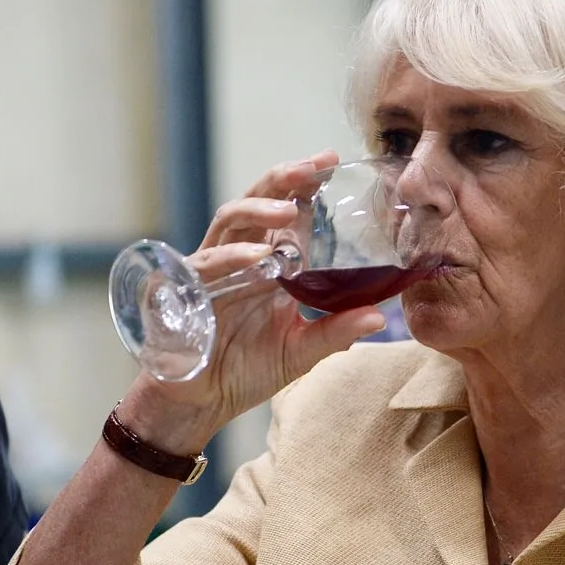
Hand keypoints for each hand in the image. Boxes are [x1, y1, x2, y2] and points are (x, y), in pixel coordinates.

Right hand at [121, 150, 385, 450]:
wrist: (201, 402)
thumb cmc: (246, 370)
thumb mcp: (301, 351)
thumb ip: (336, 331)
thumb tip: (379, 318)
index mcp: (269, 264)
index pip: (287, 213)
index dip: (305, 186)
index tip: (332, 162)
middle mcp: (240, 257)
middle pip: (257, 201)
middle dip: (283, 179)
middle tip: (314, 167)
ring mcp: (211, 269)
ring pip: (229, 220)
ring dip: (258, 209)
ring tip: (288, 209)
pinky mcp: (186, 290)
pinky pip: (207, 263)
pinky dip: (233, 256)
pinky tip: (257, 256)